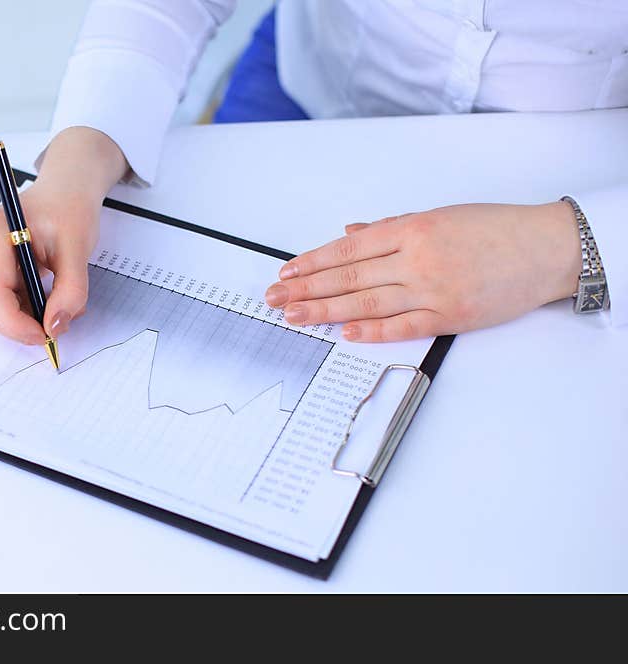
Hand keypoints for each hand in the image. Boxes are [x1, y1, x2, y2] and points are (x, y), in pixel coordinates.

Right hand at [0, 127, 126, 344]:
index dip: (17, 324)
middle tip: (55, 329)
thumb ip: (70, 290)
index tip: (46, 336)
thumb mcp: (78, 249)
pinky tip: (47, 299)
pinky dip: (24, 310)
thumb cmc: (70, 208)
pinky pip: (1, 300)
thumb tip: (55, 326)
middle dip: (21, 326)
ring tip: (56, 308)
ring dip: (24, 320)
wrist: (67, 190)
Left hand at [265, 202, 580, 341]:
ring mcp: (433, 289)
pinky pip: (402, 326)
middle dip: (306, 288)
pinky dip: (371, 331)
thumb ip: (392, 229)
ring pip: (367, 301)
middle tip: (274, 298)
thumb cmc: (495, 229)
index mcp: (412, 229)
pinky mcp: (450, 316)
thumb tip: (350, 232)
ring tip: (295, 315)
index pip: (348, 248)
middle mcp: (417, 258)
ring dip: (326, 310)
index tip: (286, 271)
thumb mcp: (439, 217)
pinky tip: (344, 333)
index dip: (313, 261)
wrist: (547, 248)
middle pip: (349, 275)